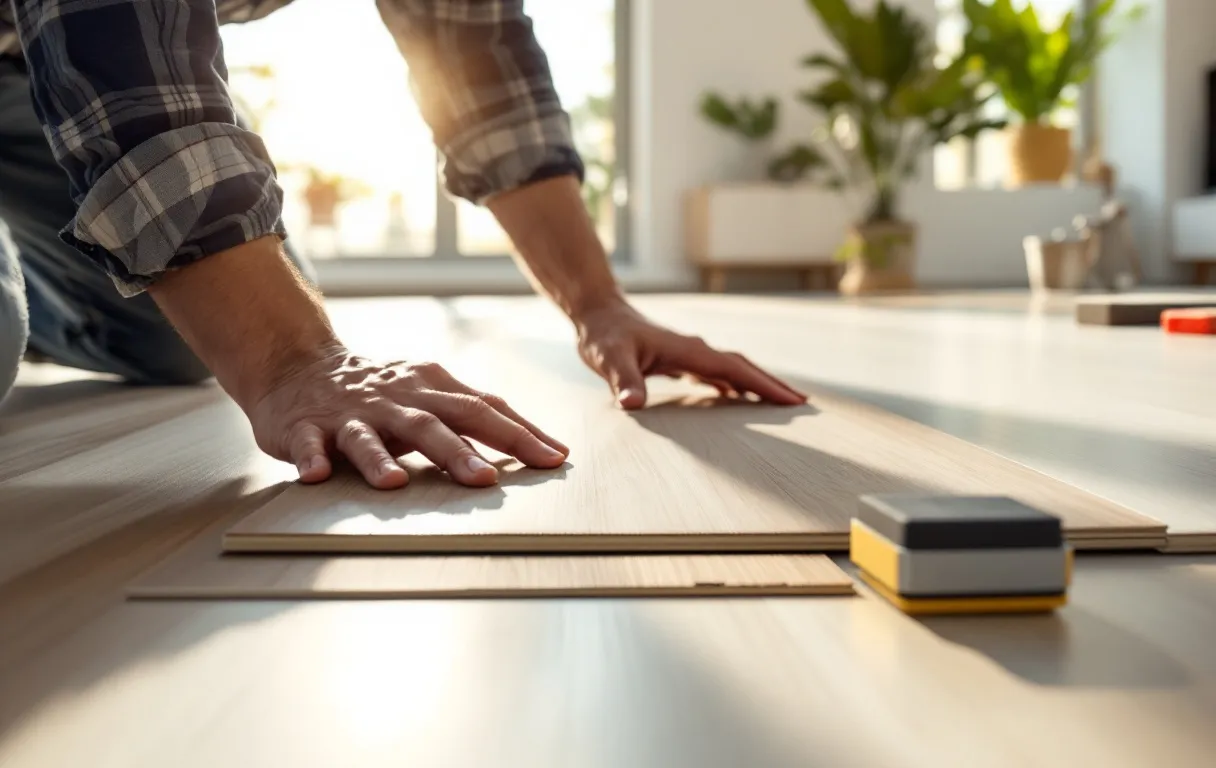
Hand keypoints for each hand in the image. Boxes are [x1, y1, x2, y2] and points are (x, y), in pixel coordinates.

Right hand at [247, 347, 568, 488]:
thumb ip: (477, 420)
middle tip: (487, 480)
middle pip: (432, 423)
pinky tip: (317, 474)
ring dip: (381, 459)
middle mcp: (396, 399)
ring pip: (369, 436)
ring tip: (396, 482)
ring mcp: (350, 413)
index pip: (483, 408)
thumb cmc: (383, 392)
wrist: (301, 365)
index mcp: (432, 388)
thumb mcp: (431, 396)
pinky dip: (312, 457)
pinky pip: (308, 443)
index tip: (554, 458)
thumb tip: (544, 451)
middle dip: (460, 451)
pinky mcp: (306, 427)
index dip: (519, 433)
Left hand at [573, 302, 807, 409]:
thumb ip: (625, 381)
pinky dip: (733, 385)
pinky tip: (738, 398)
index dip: (764, 385)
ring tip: (781, 403)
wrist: (597, 314)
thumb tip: (633, 404)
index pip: (735, 369)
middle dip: (772, 385)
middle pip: (743, 367)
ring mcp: (690, 353)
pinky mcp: (680, 359)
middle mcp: (695, 350)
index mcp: (688, 350)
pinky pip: (716, 373)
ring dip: (756, 384)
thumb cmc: (603, 337)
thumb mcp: (610, 360)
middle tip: (802, 405)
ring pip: (733, 369)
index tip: (792, 401)